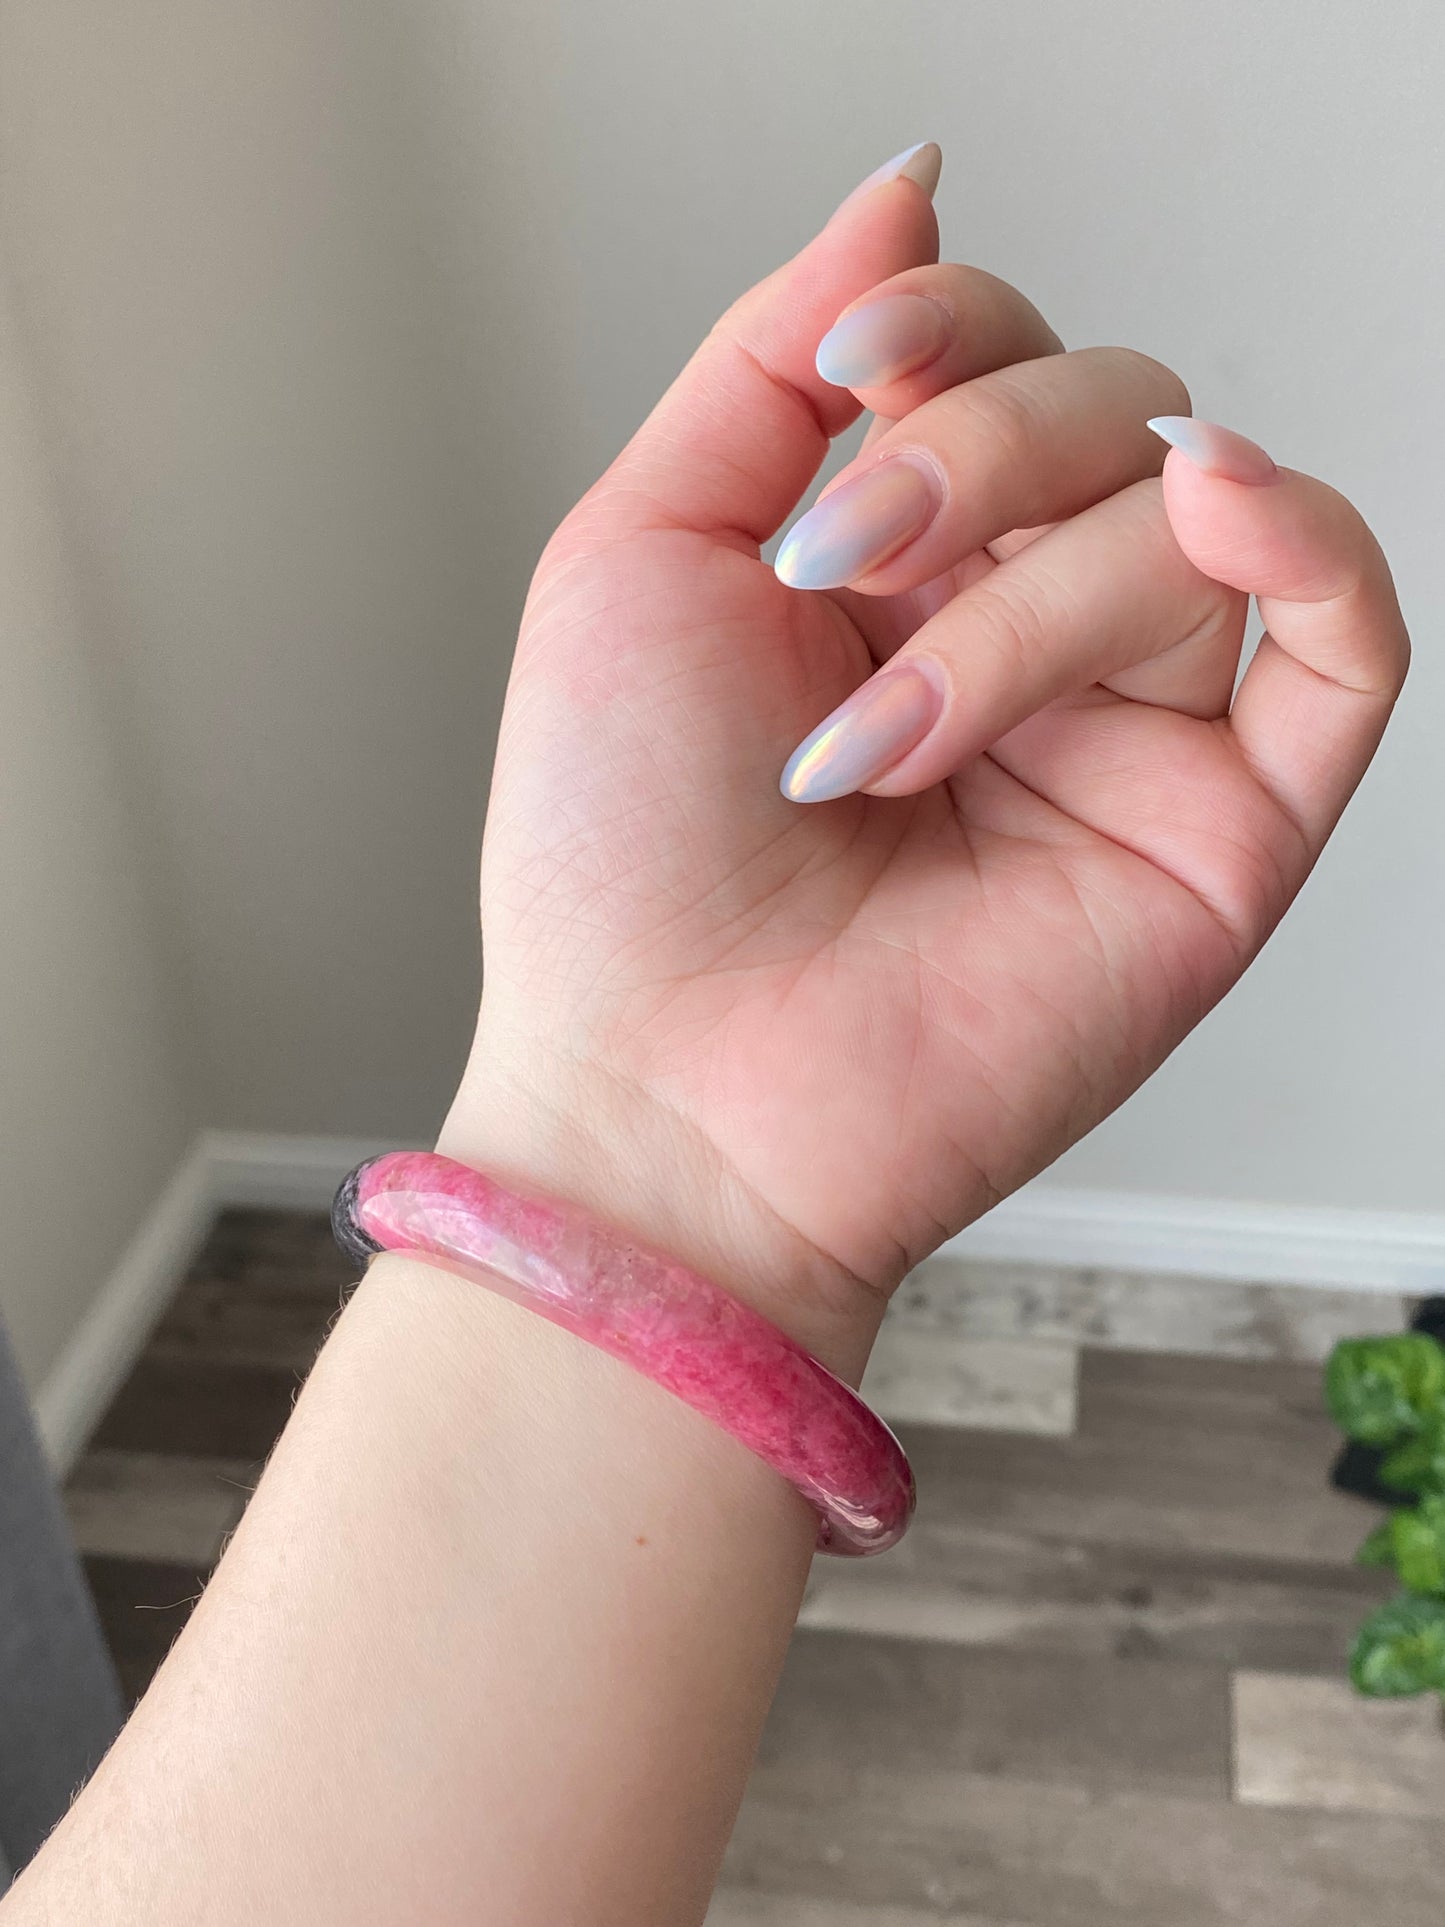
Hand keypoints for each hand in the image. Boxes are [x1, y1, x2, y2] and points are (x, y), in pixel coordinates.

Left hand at [439, 146, 1407, 1376]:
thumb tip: (911, 186)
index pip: (1002, 356)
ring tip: (886, 738)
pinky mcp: (1224, 830)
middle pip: (1112, 409)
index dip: (949, 320)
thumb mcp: (643, 553)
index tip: (854, 371)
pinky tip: (1216, 507)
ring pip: (1192, 520)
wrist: (666, 1093)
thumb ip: (775, 362)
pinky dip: (1306, 542)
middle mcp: (1028, 635)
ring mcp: (1133, 732)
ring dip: (1030, 593)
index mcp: (902, 568)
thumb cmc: (621, 859)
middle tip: (844, 568)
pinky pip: (1349, 640)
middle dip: (979, 448)